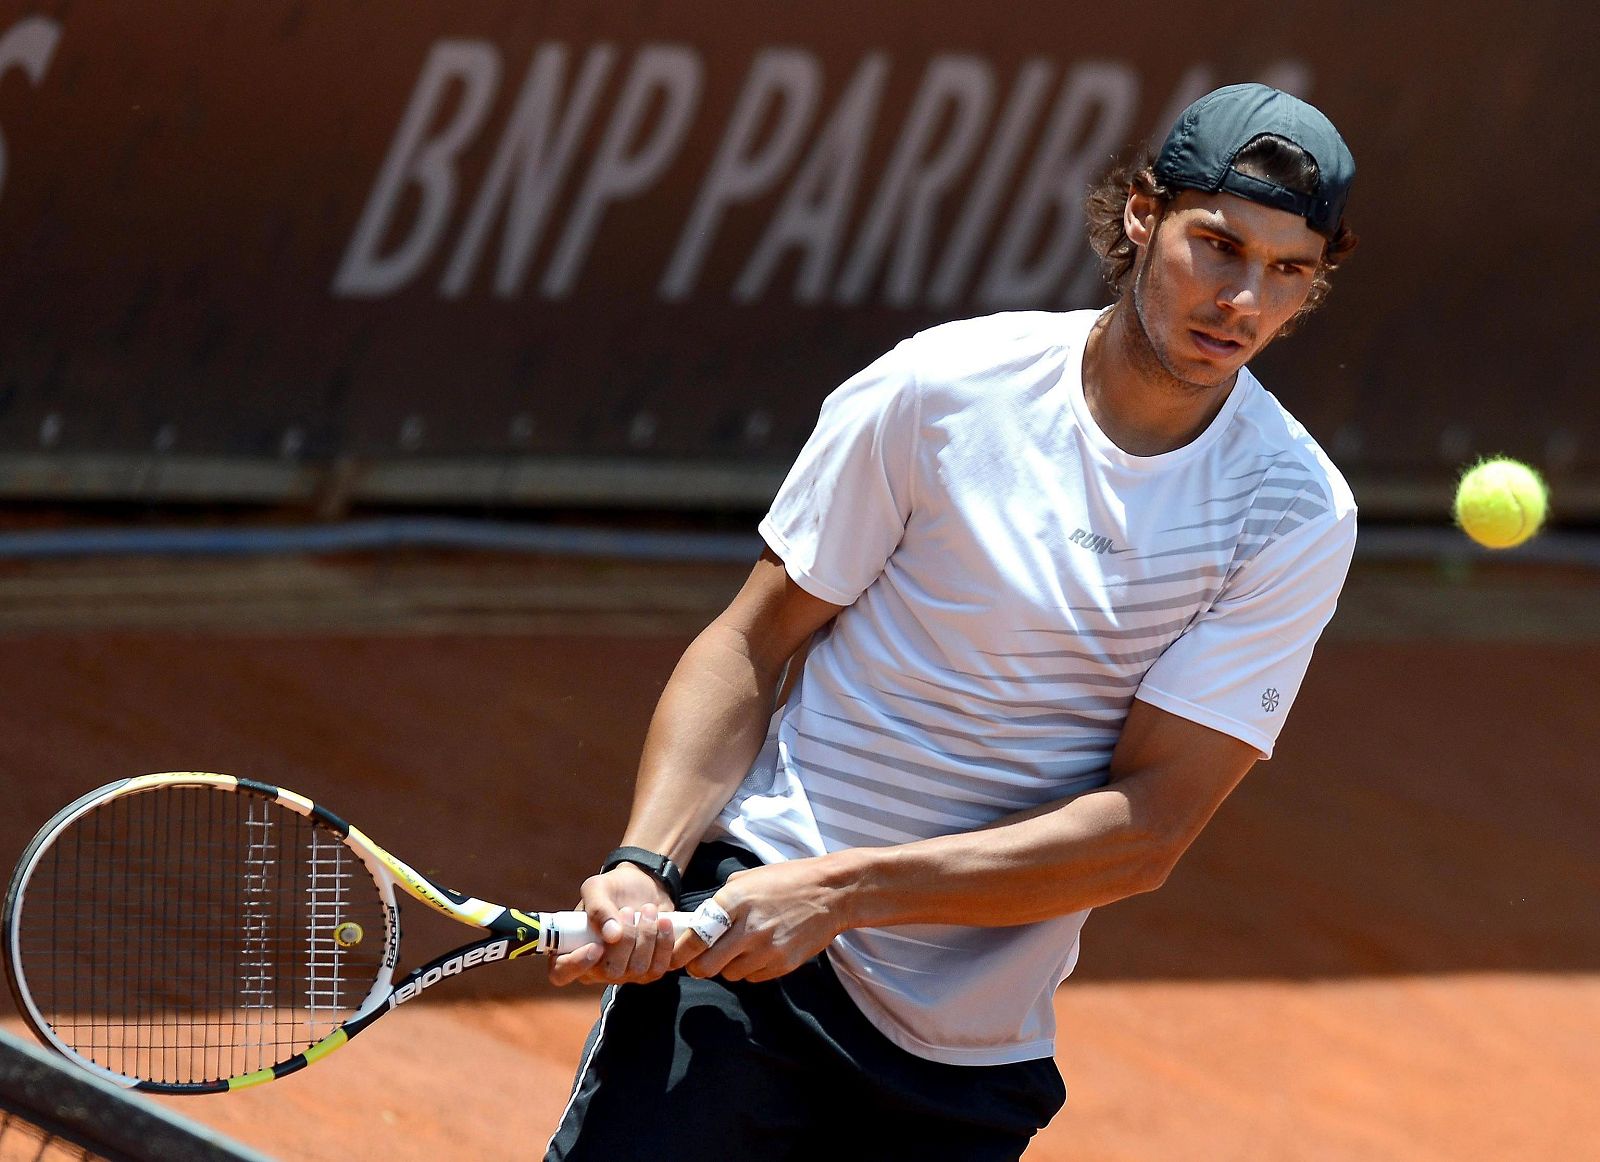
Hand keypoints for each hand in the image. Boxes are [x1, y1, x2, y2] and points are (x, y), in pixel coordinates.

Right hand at [546, 864, 677, 986]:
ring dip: (647, 935)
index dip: (577, 965)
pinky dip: (666, 943)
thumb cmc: (613, 889)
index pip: (562, 973)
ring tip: (649, 909)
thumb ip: (597, 908)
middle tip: (629, 910)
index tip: (596, 945)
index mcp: (573, 949)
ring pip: (639, 970)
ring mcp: (627, 973)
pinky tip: (664, 921)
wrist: (643, 887)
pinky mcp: (652, 969)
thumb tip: (611, 935)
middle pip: (610, 972)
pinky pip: (662, 967)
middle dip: (625, 939)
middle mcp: (598, 969)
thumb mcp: (598, 888)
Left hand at [670, 857, 847, 982]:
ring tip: (739, 949)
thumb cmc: (787, 881)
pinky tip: (760, 951)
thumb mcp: (748, 879)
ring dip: (727, 967)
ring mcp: (766, 949)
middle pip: (706, 967)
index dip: (680, 952)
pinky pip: (752, 977)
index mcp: (733, 901)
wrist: (831, 893)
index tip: (676, 956)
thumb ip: (721, 901)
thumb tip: (698, 922)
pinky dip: (750, 969)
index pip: (695, 938)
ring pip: (729, 975)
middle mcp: (747, 928)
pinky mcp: (782, 964)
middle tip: (700, 961)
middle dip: (698, 967)